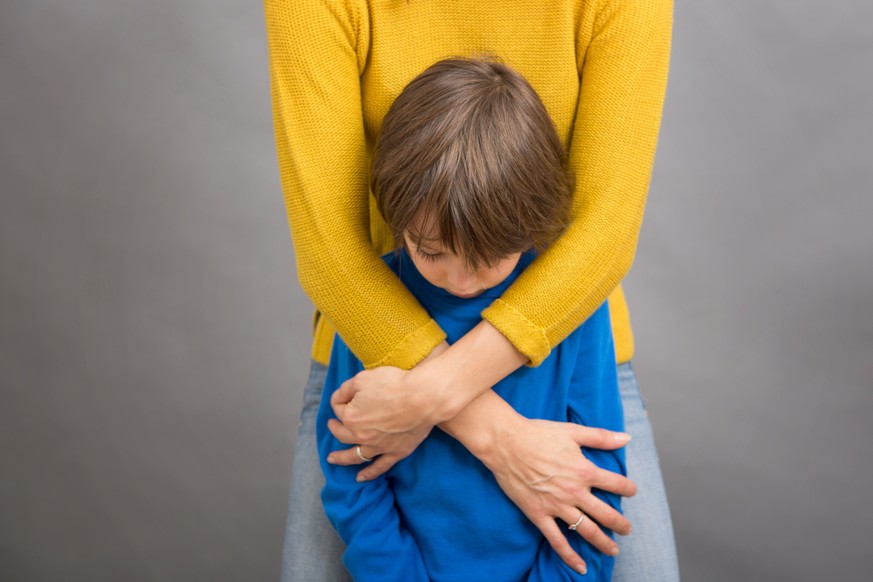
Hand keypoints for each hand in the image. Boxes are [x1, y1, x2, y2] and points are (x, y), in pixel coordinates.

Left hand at [327, 365, 443, 479]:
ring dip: (341, 458)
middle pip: (342, 433)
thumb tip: (339, 397)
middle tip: (332, 424)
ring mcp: (378, 447)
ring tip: (333, 459)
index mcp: (350, 417)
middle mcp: (361, 435)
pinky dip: (368, 473)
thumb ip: (346, 388)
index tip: (345, 395)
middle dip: (335, 427)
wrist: (423, 398)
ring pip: (355, 455)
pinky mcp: (395, 452)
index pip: (339, 408)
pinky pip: (379, 467)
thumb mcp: (363, 378)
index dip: (340, 399)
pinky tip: (360, 478)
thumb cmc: (393, 385)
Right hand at [483, 416, 635, 571]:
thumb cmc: (537, 434)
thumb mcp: (572, 432)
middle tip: (627, 530)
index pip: (616, 484)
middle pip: (606, 514)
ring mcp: (557, 506)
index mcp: (584, 471)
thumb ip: (600, 437)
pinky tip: (581, 567)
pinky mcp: (539, 514)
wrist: (506, 443)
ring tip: (613, 550)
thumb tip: (626, 438)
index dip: (628, 488)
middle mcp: (574, 492)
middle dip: (620, 524)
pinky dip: (570, 556)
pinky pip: (557, 540)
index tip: (631, 491)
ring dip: (603, 542)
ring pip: (587, 530)